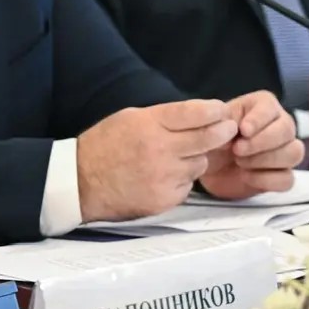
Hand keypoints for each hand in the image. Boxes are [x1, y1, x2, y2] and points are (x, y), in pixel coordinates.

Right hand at [76, 101, 237, 221]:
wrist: (81, 183)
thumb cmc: (104, 145)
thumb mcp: (130, 118)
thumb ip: (164, 117)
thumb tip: (199, 114)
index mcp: (149, 125)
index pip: (194, 113)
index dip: (215, 110)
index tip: (222, 110)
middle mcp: (160, 150)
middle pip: (209, 138)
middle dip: (223, 131)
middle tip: (228, 129)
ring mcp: (164, 177)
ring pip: (200, 163)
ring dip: (196, 158)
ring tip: (176, 156)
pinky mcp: (165, 199)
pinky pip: (187, 185)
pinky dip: (181, 179)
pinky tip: (163, 176)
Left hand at [200, 90, 303, 198]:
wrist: (210, 166)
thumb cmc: (214, 138)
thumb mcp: (212, 125)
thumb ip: (223, 121)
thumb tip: (234, 127)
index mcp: (263, 106)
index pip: (271, 107)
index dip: (258, 119)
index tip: (243, 130)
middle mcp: (280, 125)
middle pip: (287, 130)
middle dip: (261, 142)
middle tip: (237, 150)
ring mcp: (285, 151)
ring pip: (293, 153)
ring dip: (264, 160)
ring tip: (240, 162)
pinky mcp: (283, 175)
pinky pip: (287, 179)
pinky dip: (266, 179)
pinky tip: (246, 176)